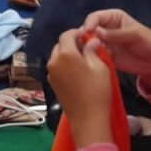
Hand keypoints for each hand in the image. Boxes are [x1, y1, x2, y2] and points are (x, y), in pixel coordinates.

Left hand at [47, 30, 111, 147]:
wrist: (87, 118)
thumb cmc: (96, 90)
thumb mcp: (99, 67)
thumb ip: (92, 51)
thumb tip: (91, 41)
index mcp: (65, 54)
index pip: (66, 35)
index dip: (77, 33)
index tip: (87, 35)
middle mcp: (53, 61)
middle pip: (60, 45)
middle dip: (71, 43)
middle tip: (86, 47)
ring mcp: (50, 73)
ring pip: (57, 56)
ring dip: (68, 54)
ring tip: (83, 59)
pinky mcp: (52, 83)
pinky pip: (57, 67)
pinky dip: (64, 64)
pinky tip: (77, 71)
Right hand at [82, 9, 150, 91]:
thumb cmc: (149, 43)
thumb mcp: (136, 35)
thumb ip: (117, 34)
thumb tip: (96, 32)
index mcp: (113, 18)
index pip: (96, 17)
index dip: (90, 23)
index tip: (88, 31)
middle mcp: (105, 29)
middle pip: (88, 30)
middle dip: (84, 37)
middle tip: (85, 45)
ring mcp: (103, 43)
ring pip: (87, 43)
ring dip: (86, 48)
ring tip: (88, 54)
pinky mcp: (104, 56)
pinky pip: (93, 56)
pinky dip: (91, 58)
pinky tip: (93, 61)